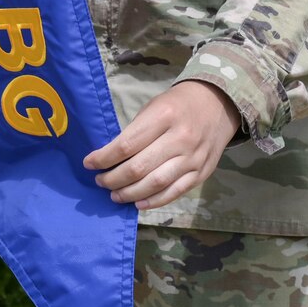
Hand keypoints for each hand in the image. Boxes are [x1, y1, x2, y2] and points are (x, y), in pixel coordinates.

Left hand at [83, 80, 240, 209]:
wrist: (218, 103)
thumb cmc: (177, 104)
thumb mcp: (154, 107)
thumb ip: (135, 132)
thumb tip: (110, 159)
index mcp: (164, 116)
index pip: (126, 145)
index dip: (104, 158)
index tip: (89, 163)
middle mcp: (180, 138)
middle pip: (139, 168)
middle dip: (113, 179)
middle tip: (100, 181)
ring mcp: (193, 158)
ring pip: (155, 184)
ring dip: (130, 194)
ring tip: (114, 195)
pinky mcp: (202, 173)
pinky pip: (174, 192)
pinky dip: (153, 201)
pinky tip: (137, 203)